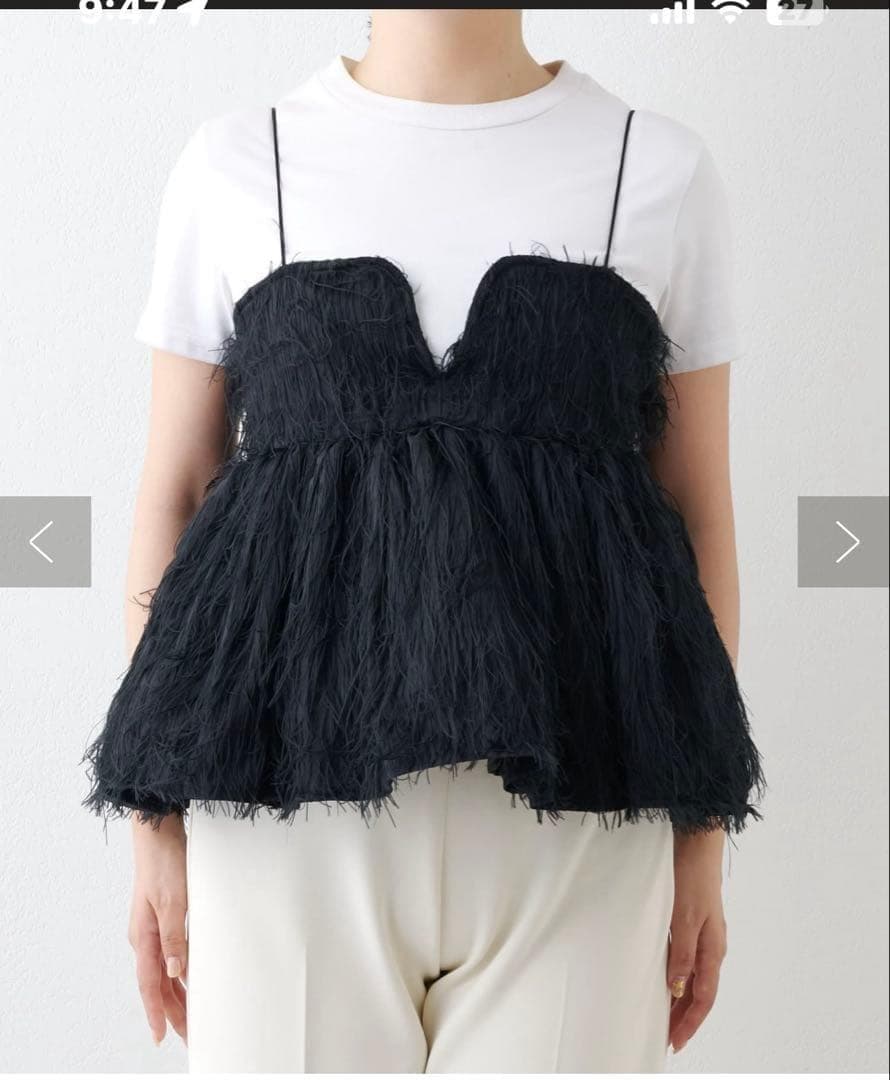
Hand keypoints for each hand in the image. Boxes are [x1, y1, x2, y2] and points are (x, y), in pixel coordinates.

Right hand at [128, 814, 188, 1046]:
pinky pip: (170, 954)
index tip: (162, 1037)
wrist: (158, 832)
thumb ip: (174, 936)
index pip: (150, 984)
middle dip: (172, 1012)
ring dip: (177, 995)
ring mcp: (153, 927)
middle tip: (189, 1037)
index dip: (157, 1012)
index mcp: (144, 936)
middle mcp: (146, 936)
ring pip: (164, 971)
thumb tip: (176, 970)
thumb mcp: (172, 899)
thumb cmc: (163, 862)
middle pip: (158, 984)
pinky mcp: (164, 916)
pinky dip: (180, 972)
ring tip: (191, 1018)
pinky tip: (190, 979)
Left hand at [667, 828, 727, 1053]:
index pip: (703, 997)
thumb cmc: (692, 876)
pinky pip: (689, 959)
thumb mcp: (684, 917)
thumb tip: (678, 989)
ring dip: (682, 999)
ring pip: (695, 977)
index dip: (689, 1022)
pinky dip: (679, 976)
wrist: (697, 842)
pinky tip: (668, 978)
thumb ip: (682, 953)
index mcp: (713, 949)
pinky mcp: (694, 921)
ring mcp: (704, 933)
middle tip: (667, 1038)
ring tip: (665, 1017)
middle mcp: (712, 945)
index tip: (674, 1043)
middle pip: (700, 992)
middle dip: (685, 1017)